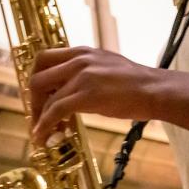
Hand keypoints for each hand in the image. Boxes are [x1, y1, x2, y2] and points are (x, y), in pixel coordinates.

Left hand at [28, 47, 164, 144]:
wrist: (155, 90)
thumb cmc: (136, 84)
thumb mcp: (106, 67)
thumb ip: (85, 72)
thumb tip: (69, 89)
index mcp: (82, 52)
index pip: (44, 58)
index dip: (36, 79)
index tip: (38, 98)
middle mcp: (79, 59)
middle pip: (38, 75)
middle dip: (33, 100)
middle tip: (37, 117)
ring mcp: (82, 76)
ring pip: (45, 95)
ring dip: (38, 116)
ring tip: (41, 132)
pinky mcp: (87, 95)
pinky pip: (56, 111)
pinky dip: (45, 124)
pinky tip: (43, 136)